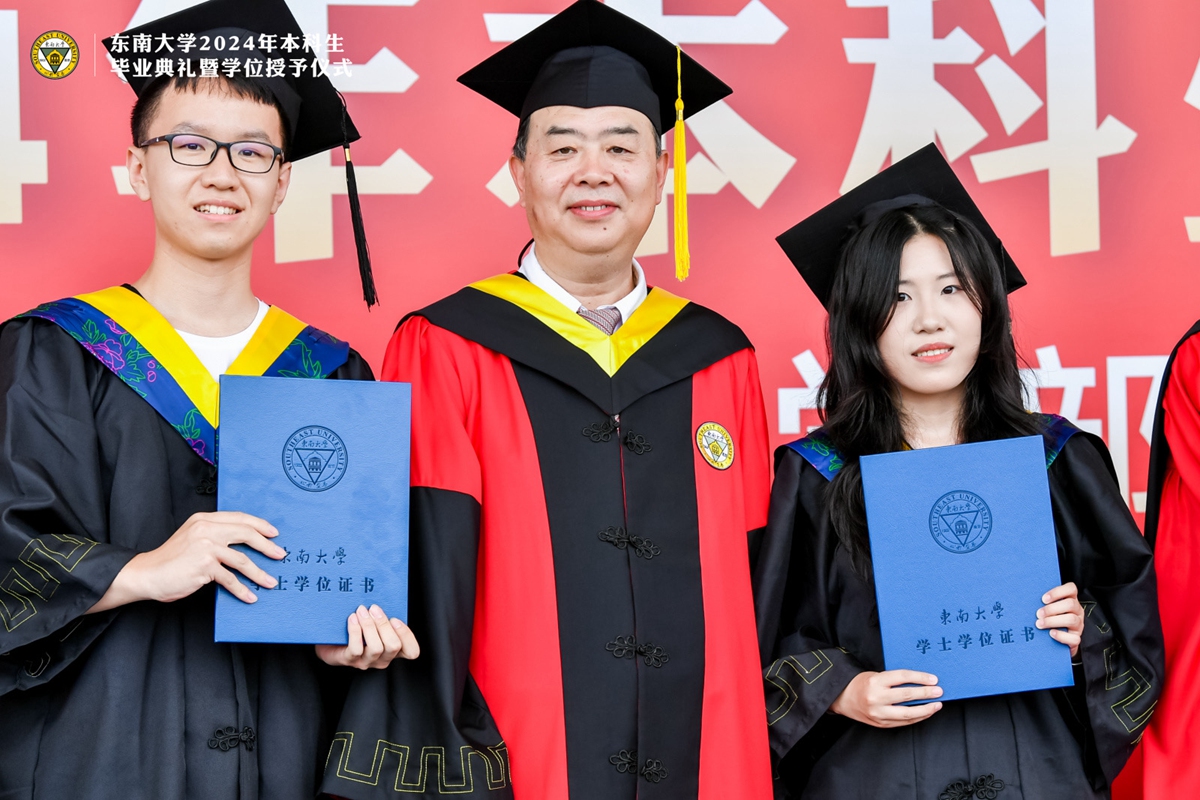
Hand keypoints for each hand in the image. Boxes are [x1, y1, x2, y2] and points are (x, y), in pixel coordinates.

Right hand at [90, 511, 283, 611]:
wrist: (147, 573)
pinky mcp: (204, 566)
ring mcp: (205, 547)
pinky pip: (230, 579)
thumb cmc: (172, 559)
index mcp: (205, 519)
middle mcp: (206, 529)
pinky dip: (242, 589)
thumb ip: (215, 535)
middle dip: (267, 545)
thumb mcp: (193, 538)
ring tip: (271, 582)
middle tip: (280, 555)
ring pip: (242, 559)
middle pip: (246, 533)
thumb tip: (246, 543)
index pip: (239, 518)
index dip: (260, 525)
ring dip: (260, 573)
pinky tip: (250, 596)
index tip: (274, 533)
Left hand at [315, 604, 419, 669]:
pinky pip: (356, 648)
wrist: (329, 638)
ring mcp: (366, 661)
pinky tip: (352, 619)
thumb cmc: (353, 627)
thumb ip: (383, 615)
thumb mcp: (373, 620)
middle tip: (374, 608)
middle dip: (384, 624)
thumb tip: (385, 595)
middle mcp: (382, 658)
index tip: (395, 619)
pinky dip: (355, 631)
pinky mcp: (350, 660)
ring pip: (376, 647)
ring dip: (369, 626)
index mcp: (392, 649)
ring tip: (361, 611)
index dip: (406, 636)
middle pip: (393, 646)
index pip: (411, 651)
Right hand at [830, 670, 943, 727]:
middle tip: (939, 691)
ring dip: (925, 709)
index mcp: (875, 681)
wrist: (842, 698)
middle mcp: (876, 698)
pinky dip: (916, 718)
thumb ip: (894, 680)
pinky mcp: (881, 724)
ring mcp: (878, 713)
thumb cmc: (860, 684)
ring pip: (907, 713)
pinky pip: (903, 722)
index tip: (933, 679)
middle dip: (926, 694)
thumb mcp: (875, 675)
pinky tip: (924, 713)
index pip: (902, 677)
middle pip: (907, 695)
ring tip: (936, 705)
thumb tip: (919, 682)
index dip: (920, 678)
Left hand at [1037, 582, 1083, 657]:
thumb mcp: (1048, 607)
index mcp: (1070, 599)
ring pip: (1072, 620)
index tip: (1043, 599)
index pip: (1071, 589)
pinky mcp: (1076, 637)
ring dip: (1053, 621)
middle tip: (1038, 614)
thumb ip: (1042, 602)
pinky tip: (1051, 634)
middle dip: (1052, 609)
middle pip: (1070, 604)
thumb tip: (1024, 597)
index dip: (1057, 592)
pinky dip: (1061, 636)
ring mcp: (1078, 624)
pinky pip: (1074, 638)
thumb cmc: (1049, 618)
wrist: (1057, 640)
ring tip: (1039, 624)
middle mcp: (1077, 610)